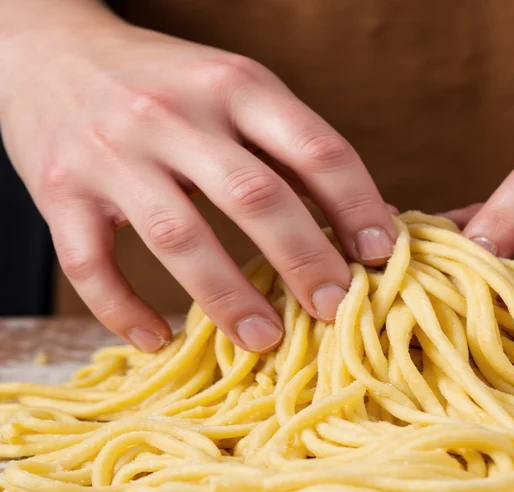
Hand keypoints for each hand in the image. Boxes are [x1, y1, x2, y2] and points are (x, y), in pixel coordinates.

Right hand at [0, 13, 395, 353]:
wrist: (51, 49)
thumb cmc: (166, 83)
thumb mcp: (236, 92)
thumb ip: (294, 151)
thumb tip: (370, 224)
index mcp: (235, 86)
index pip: (314, 148)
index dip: (357, 205)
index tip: (381, 255)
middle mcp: (174, 113)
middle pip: (254, 195)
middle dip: (304, 259)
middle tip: (333, 309)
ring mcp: (112, 152)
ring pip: (177, 235)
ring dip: (226, 297)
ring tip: (265, 340)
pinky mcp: (59, 190)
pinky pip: (90, 263)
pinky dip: (123, 310)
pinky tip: (159, 339)